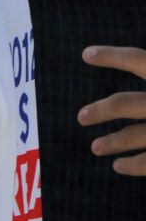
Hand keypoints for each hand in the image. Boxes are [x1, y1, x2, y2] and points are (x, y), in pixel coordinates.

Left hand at [77, 45, 145, 174]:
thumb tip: (125, 59)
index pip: (139, 60)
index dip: (113, 56)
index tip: (85, 54)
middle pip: (127, 103)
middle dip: (102, 110)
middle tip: (80, 117)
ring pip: (137, 135)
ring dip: (114, 142)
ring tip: (95, 148)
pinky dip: (134, 165)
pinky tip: (118, 166)